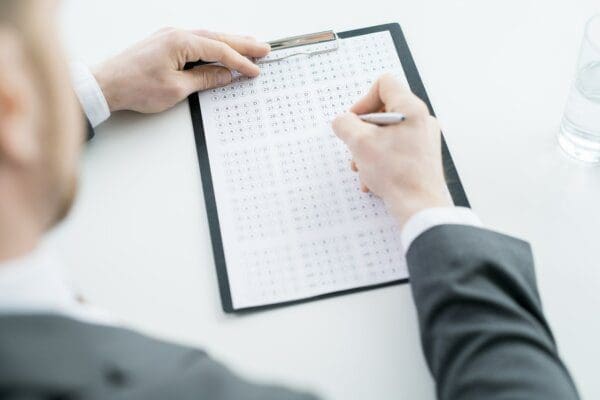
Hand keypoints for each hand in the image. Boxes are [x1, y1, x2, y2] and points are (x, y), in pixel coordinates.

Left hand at [92, 28, 269, 112]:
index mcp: (181, 42)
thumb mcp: (176, 89)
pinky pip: (196, 41)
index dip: (240, 61)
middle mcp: (176, 34)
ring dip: (229, 42)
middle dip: (242, 44)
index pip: (219, 51)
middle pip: (217, 38)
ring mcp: (170, 37)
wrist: (106, 84)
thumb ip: (204, 79)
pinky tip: (221, 48)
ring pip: (208, 37)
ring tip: (249, 45)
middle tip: (263, 48)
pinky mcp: (165, 43)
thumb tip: (225, 75)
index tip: (255, 69)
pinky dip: (213, 45)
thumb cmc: (135, 87)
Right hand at [332, 73, 451, 227]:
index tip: (355, 121)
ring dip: (368, 150)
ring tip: (362, 168)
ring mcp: (424, 139)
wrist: (419, 206)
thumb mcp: (359, 144)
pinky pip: (395, 149)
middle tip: (355, 147)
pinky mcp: (422, 156)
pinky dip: (380, 161)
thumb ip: (345, 125)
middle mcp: (421, 120)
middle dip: (363, 132)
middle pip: (383, 111)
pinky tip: (372, 179)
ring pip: (387, 134)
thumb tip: (342, 122)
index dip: (363, 100)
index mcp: (411, 108)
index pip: (384, 84)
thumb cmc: (397, 174)